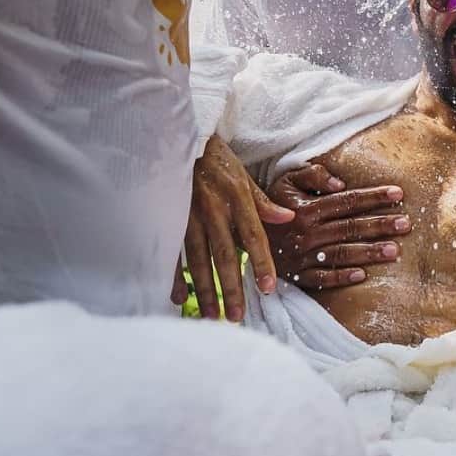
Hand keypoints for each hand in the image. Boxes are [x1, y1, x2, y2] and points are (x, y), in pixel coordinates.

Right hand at [172, 135, 296, 321]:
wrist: (179, 138)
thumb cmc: (215, 159)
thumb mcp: (243, 175)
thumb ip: (262, 201)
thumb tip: (287, 219)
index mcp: (236, 199)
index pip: (253, 236)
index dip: (261, 263)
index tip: (268, 288)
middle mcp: (213, 210)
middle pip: (224, 255)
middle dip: (231, 288)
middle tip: (237, 317)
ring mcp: (187, 216)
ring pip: (198, 260)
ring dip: (205, 290)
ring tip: (212, 315)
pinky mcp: (168, 218)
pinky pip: (171, 252)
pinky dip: (174, 276)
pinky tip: (178, 297)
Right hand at [265, 164, 410, 289]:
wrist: (241, 233)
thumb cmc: (272, 204)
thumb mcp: (286, 181)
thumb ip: (313, 175)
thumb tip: (342, 183)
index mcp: (307, 208)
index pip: (347, 201)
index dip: (373, 197)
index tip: (398, 194)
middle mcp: (307, 232)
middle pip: (350, 228)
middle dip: (380, 225)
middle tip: (406, 224)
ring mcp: (302, 255)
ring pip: (341, 254)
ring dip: (369, 252)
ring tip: (395, 251)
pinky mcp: (297, 274)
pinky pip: (321, 278)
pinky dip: (341, 277)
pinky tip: (362, 275)